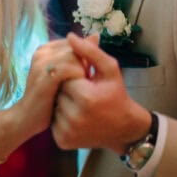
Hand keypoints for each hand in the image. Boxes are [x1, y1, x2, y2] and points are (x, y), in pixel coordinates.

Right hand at [12, 39, 86, 137]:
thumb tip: (96, 35)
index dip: (84, 59)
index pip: (74, 43)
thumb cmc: (48, 98)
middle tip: (84, 83)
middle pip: (75, 48)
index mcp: (46, 48)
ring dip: (83, 72)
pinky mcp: (45, 75)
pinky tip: (78, 91)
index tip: (82, 77)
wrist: (26, 118)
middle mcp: (42, 51)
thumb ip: (79, 55)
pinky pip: (70, 68)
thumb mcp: (65, 74)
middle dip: (85, 64)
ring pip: (74, 56)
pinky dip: (78, 78)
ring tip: (82, 88)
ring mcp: (42, 62)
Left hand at [52, 33, 151, 152]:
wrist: (124, 129)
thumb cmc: (117, 95)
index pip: (65, 76)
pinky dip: (60, 117)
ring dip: (62, 102)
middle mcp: (74, 116)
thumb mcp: (110, 69)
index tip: (86, 81)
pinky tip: (75, 117)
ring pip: (53, 105)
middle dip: (67, 89)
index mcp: (86, 97)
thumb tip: (70, 36)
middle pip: (58, 90)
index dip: (75, 76)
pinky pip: (53, 121)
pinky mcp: (62, 141)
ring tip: (79, 105)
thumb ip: (90, 51)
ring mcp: (67, 131)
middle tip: (82, 93)